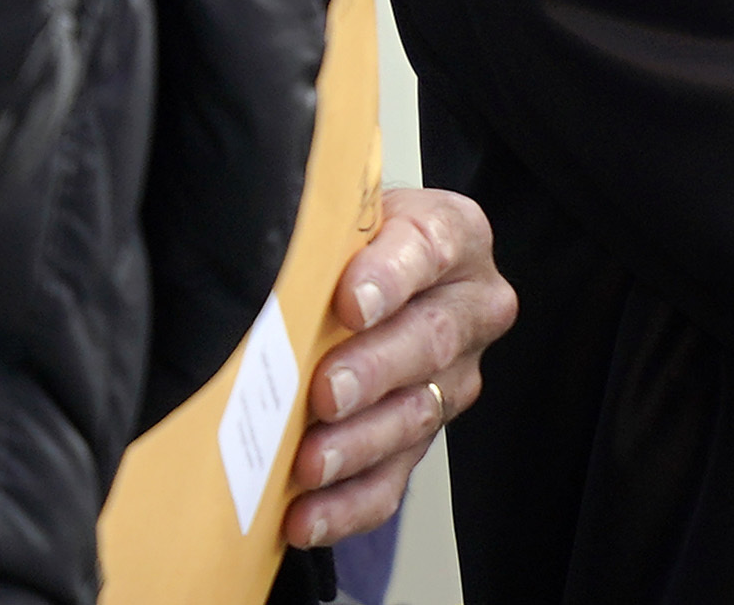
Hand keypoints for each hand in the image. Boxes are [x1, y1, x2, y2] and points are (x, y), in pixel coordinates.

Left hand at [283, 188, 518, 549]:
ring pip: (416, 414)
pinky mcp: (424, 437)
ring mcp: (453, 377)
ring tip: (310, 463)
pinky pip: (395, 478)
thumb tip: (264, 257)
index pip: (430, 247)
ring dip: (358, 444)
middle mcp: (469, 306)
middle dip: (374, 370)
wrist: (365, 278)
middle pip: (430, 339)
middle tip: (327, 392)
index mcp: (454, 235)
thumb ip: (323, 231)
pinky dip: (348, 504)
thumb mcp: (344, 218)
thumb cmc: (350, 244)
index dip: (391, 277)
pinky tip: (308, 515)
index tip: (351, 302)